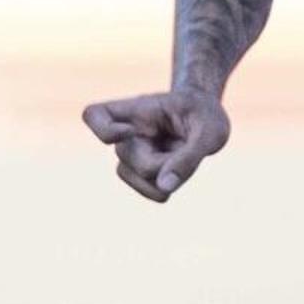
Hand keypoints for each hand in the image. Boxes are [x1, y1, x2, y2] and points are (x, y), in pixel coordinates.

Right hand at [83, 88, 231, 202]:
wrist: (206, 117)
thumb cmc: (204, 114)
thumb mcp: (209, 131)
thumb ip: (188, 158)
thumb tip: (164, 188)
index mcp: (136, 110)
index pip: (94, 115)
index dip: (103, 129)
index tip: (129, 130)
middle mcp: (127, 134)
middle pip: (129, 159)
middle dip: (162, 161)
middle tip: (189, 146)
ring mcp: (132, 156)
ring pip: (139, 179)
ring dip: (168, 175)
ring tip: (186, 156)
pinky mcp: (144, 175)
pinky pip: (154, 192)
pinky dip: (173, 185)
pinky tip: (182, 169)